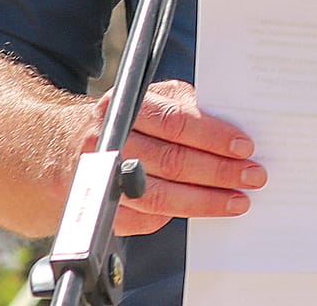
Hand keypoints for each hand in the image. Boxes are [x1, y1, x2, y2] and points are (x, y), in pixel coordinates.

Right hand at [82, 79, 265, 235]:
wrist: (64, 146)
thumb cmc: (125, 118)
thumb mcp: (152, 97)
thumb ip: (185, 107)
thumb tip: (230, 129)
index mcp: (126, 105)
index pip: (176, 122)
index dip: (213, 136)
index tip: (244, 147)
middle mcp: (111, 141)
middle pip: (172, 161)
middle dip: (218, 171)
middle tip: (252, 176)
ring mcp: (104, 179)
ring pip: (162, 195)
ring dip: (206, 200)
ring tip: (237, 200)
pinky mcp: (105, 209)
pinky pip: (149, 218)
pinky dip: (180, 214)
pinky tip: (204, 209)